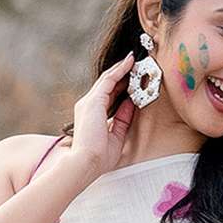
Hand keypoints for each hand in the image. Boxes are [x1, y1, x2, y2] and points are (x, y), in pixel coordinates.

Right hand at [66, 52, 136, 179]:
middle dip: (122, 73)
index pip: (108, 95)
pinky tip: (130, 62)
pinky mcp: (93, 101)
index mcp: (91, 114)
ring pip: (108, 79)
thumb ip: (122, 118)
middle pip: (107, 84)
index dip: (121, 85)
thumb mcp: (116, 135)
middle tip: (136, 64)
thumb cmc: (99, 157)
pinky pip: (109, 80)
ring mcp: (89, 101)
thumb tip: (131, 103)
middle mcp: (88, 105)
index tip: (133, 79)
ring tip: (135, 59)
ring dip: (122, 68)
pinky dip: (120, 70)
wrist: (86, 163)